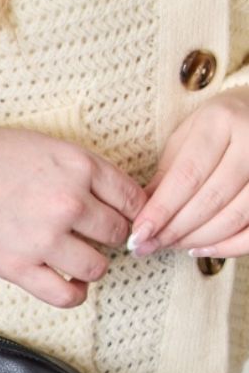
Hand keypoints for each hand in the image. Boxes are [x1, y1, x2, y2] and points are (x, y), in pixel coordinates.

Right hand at [0, 119, 148, 307]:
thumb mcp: (43, 144)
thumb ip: (80, 170)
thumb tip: (114, 200)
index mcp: (77, 165)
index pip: (132, 197)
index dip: (131, 209)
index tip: (121, 215)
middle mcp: (67, 202)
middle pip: (117, 232)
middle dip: (111, 235)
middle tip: (96, 235)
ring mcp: (44, 238)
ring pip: (98, 266)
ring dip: (93, 263)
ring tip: (78, 255)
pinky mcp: (19, 267)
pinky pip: (67, 295)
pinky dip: (77, 293)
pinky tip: (72, 283)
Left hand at [127, 85, 248, 257]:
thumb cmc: (216, 127)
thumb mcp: (184, 138)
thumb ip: (166, 175)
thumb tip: (142, 218)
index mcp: (220, 122)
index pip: (187, 176)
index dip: (161, 210)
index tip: (139, 234)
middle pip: (211, 199)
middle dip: (175, 230)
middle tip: (149, 246)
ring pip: (234, 217)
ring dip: (198, 240)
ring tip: (171, 245)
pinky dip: (228, 247)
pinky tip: (203, 250)